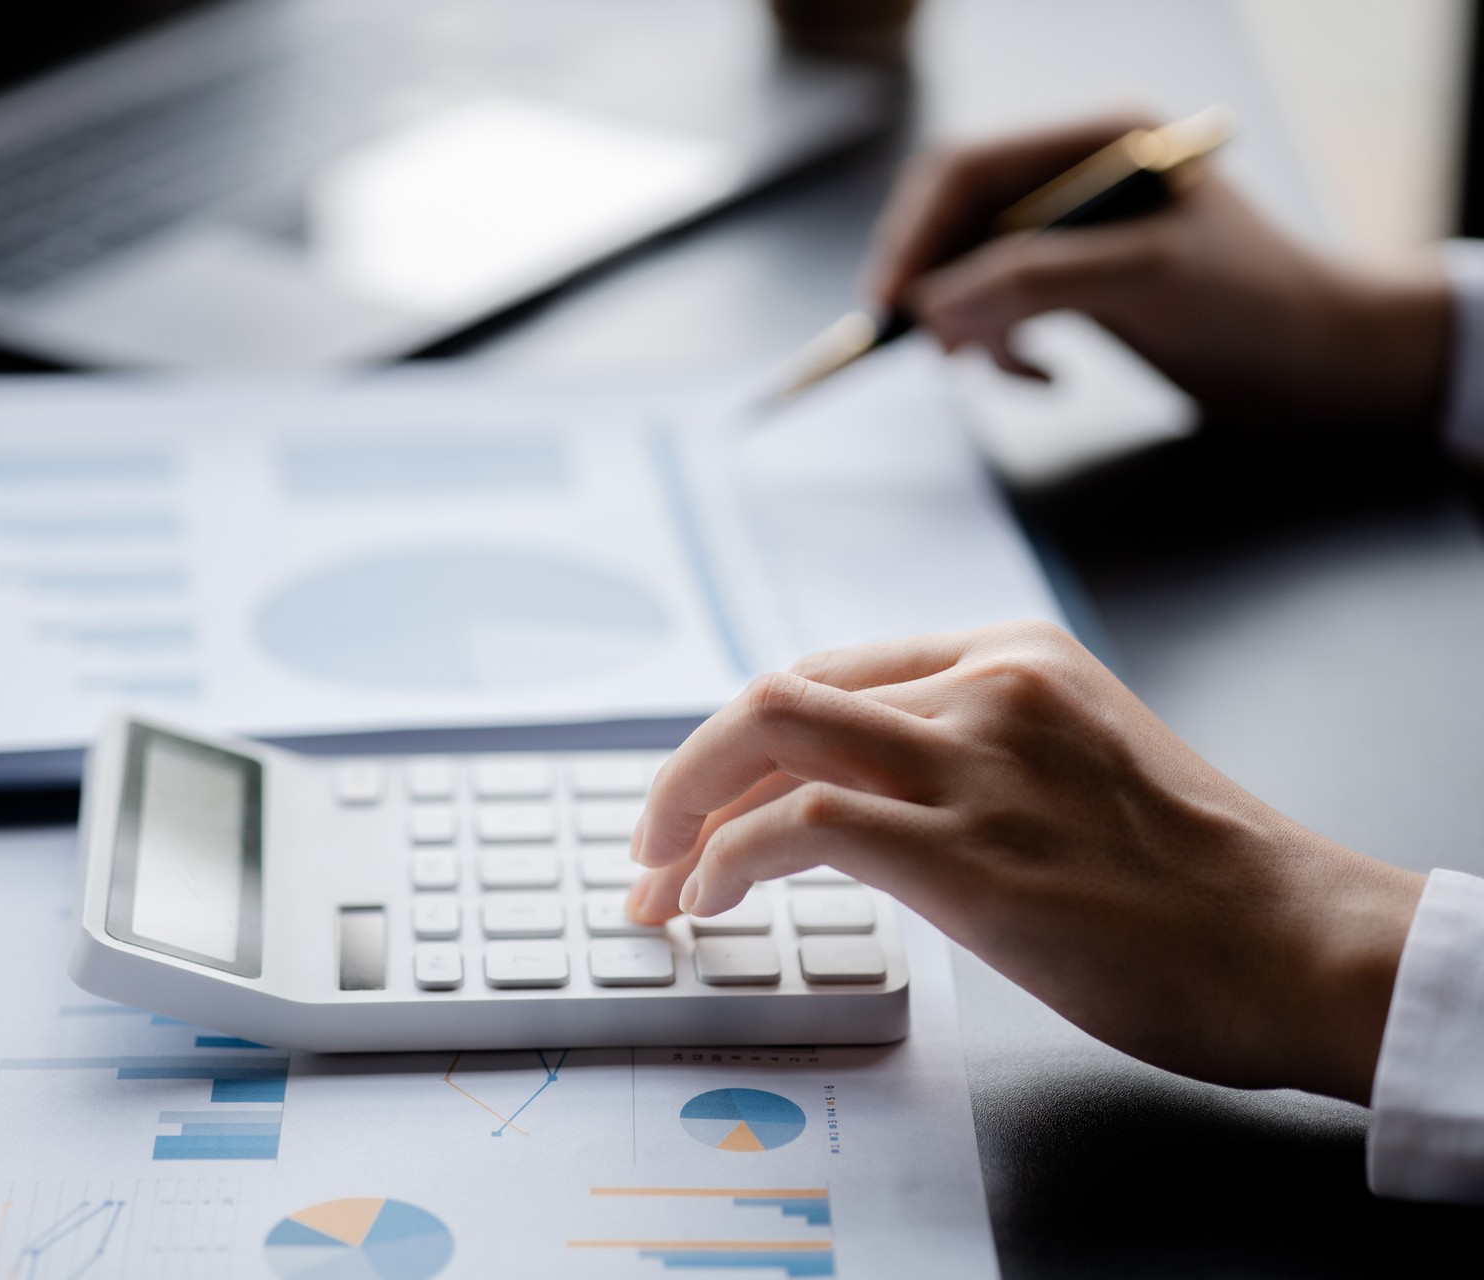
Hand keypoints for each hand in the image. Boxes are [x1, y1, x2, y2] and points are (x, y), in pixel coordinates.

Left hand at [627, 621, 1424, 1103]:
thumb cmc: (1199, 883)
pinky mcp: (959, 845)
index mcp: (1010, 655)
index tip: (702, 801)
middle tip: (650, 843)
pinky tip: (713, 903)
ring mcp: (970, 757)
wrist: (1298, 943)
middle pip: (776, 694)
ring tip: (660, 883)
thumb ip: (974, 757)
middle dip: (687, 770)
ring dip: (683, 813)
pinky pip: (793, 826)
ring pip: (765, 737)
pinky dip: (725, 861)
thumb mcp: (1079, 769)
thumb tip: (857, 810)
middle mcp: (981, 683)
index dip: (742, 741)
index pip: (829, 674)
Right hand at [866, 111, 1453, 434]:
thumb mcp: (1141, 280)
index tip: (890, 304)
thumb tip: (933, 304)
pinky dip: (1005, 349)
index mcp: (1097, 139)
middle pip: (957, 220)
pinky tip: (1047, 378)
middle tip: (933, 350)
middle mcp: (1078, 174)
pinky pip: (1002, 308)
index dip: (914, 233)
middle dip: (938, 287)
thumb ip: (1032, 280)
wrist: (1322, 364)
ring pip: (972, 270)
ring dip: (970, 327)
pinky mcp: (1079, 283)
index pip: (964, 167)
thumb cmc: (1255, 304)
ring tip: (998, 369)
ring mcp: (1076, 230)